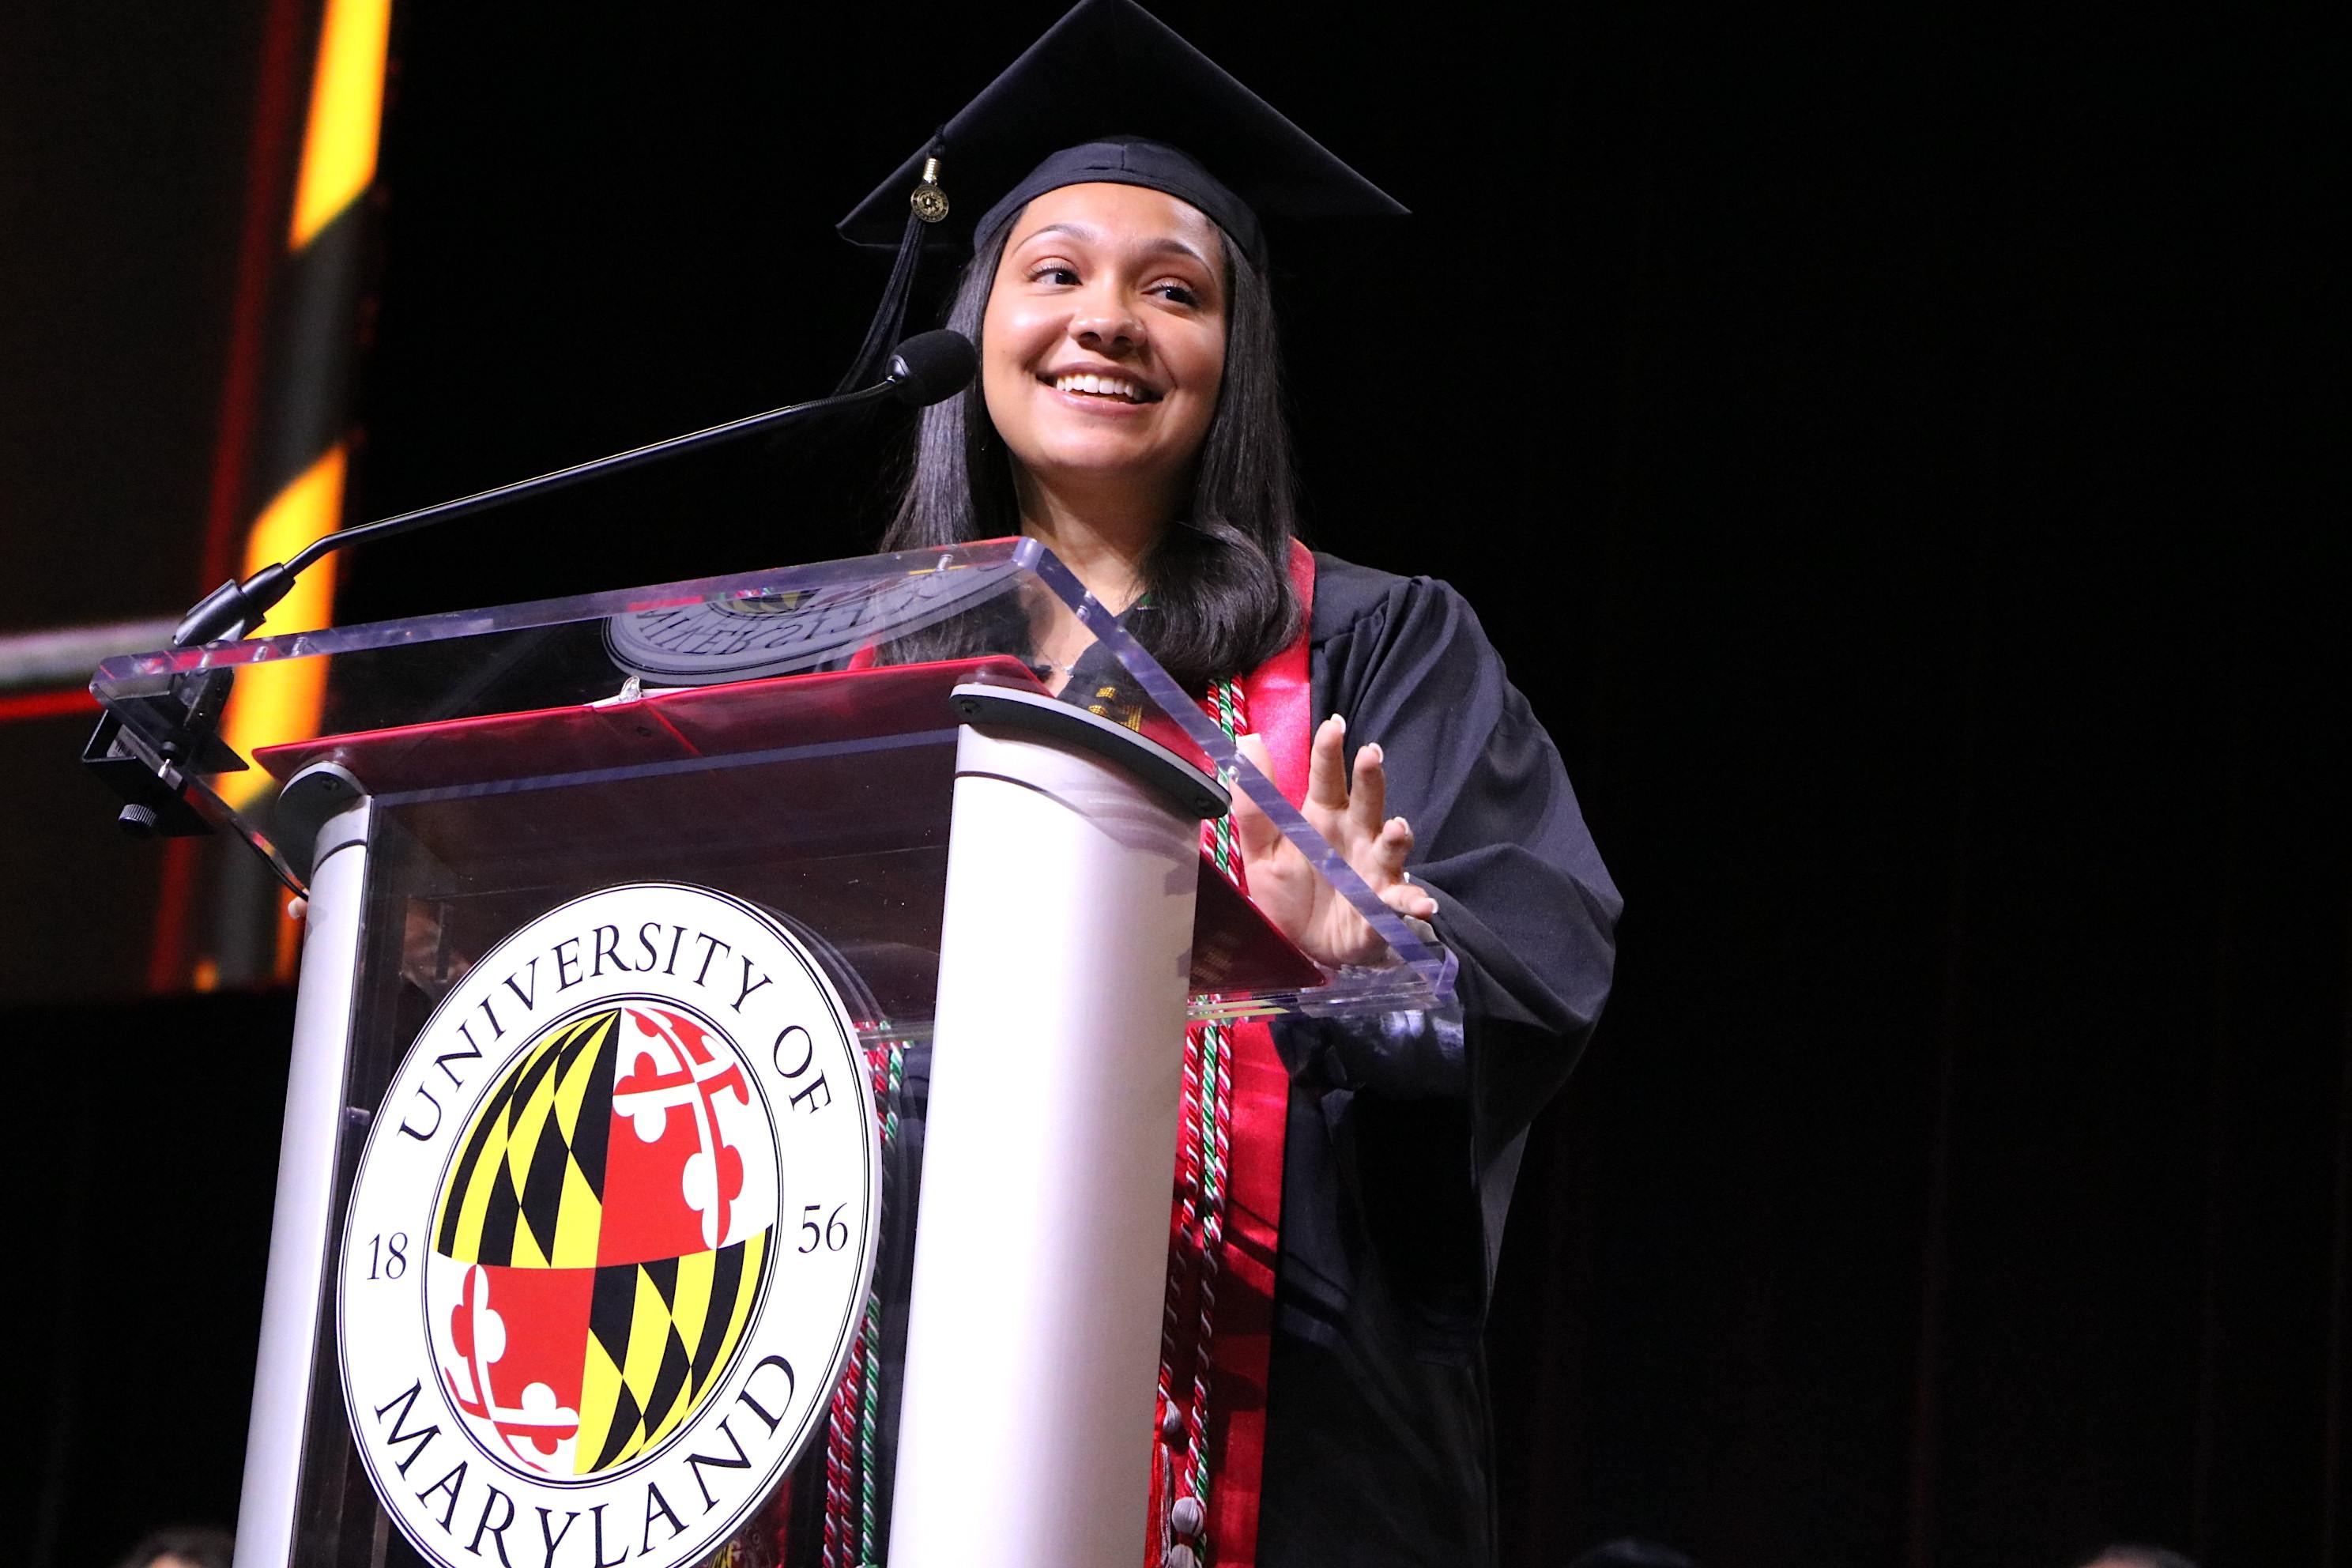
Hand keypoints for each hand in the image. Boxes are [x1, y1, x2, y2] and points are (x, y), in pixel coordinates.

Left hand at [1231, 714, 1439, 968]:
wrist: (1302, 949)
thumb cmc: (1287, 893)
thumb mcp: (1261, 850)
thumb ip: (1254, 803)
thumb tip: (1247, 742)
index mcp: (1323, 818)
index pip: (1327, 777)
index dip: (1330, 751)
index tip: (1334, 724)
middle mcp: (1355, 836)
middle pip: (1367, 800)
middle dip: (1371, 778)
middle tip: (1371, 755)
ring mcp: (1373, 870)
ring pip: (1391, 845)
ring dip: (1397, 835)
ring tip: (1397, 828)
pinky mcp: (1382, 907)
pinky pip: (1401, 902)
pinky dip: (1413, 902)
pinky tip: (1424, 904)